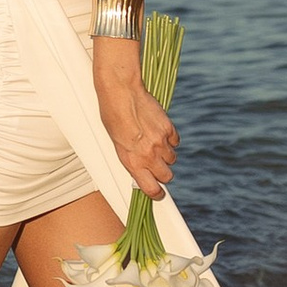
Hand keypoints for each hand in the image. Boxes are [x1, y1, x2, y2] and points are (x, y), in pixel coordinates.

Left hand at [94, 45, 175, 197]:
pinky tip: (159, 130)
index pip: (151, 189)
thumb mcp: (116, 143)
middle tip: (155, 165)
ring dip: (166, 154)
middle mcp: (148, 155)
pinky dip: (170, 139)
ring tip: (153, 142)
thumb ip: (131, 158)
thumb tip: (141, 168)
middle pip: (166, 176)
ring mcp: (160, 142)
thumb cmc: (112, 116)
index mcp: (132, 162)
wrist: (121, 92)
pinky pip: (175, 141)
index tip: (158, 194)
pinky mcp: (168, 128)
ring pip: (172, 158)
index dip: (156, 194)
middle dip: (162, 173)